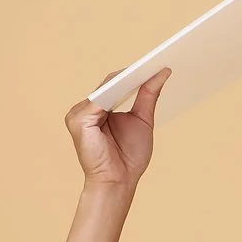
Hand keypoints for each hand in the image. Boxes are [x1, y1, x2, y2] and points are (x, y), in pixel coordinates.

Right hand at [64, 66, 171, 191]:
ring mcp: (79, 113)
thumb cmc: (129, 157)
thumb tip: (162, 72)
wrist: (118, 182)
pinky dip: (115, 90)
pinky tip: (131, 82)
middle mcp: (86, 109)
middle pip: (109, 84)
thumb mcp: (143, 121)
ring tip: (147, 68)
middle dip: (131, 73)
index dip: (134, 74)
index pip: (115, 85)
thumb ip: (148, 96)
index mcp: (99, 109)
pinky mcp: (78, 120)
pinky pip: (99, 99)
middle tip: (155, 60)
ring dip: (124, 78)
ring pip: (104, 88)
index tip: (155, 61)